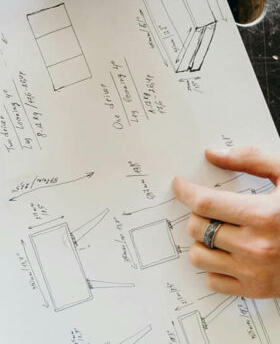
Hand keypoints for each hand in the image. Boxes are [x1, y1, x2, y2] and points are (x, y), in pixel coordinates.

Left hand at [173, 146, 279, 297]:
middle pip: (196, 228)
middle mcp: (257, 247)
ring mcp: (256, 272)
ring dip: (201, 242)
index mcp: (265, 216)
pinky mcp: (257, 290)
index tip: (180, 185)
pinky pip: (212, 281)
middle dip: (197, 215)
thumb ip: (253, 160)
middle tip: (208, 210)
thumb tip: (213, 154)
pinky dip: (213, 268)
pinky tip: (227, 255)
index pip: (204, 203)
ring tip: (217, 233)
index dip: (185, 191)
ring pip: (199, 256)